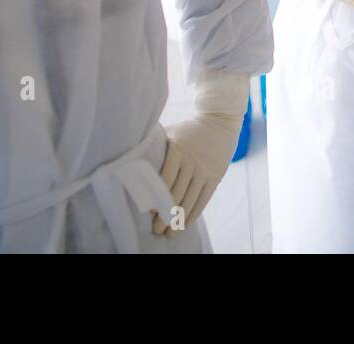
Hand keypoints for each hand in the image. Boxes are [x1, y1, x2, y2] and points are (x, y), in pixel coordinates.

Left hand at [155, 70, 248, 234]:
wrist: (219, 120)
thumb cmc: (190, 128)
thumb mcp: (172, 131)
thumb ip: (156, 145)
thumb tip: (134, 159)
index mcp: (178, 150)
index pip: (165, 178)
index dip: (157, 195)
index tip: (148, 211)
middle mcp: (192, 162)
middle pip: (177, 192)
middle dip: (166, 214)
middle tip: (156, 229)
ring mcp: (204, 170)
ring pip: (190, 199)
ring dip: (179, 218)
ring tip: (170, 233)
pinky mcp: (215, 176)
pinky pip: (204, 199)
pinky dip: (194, 213)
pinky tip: (186, 224)